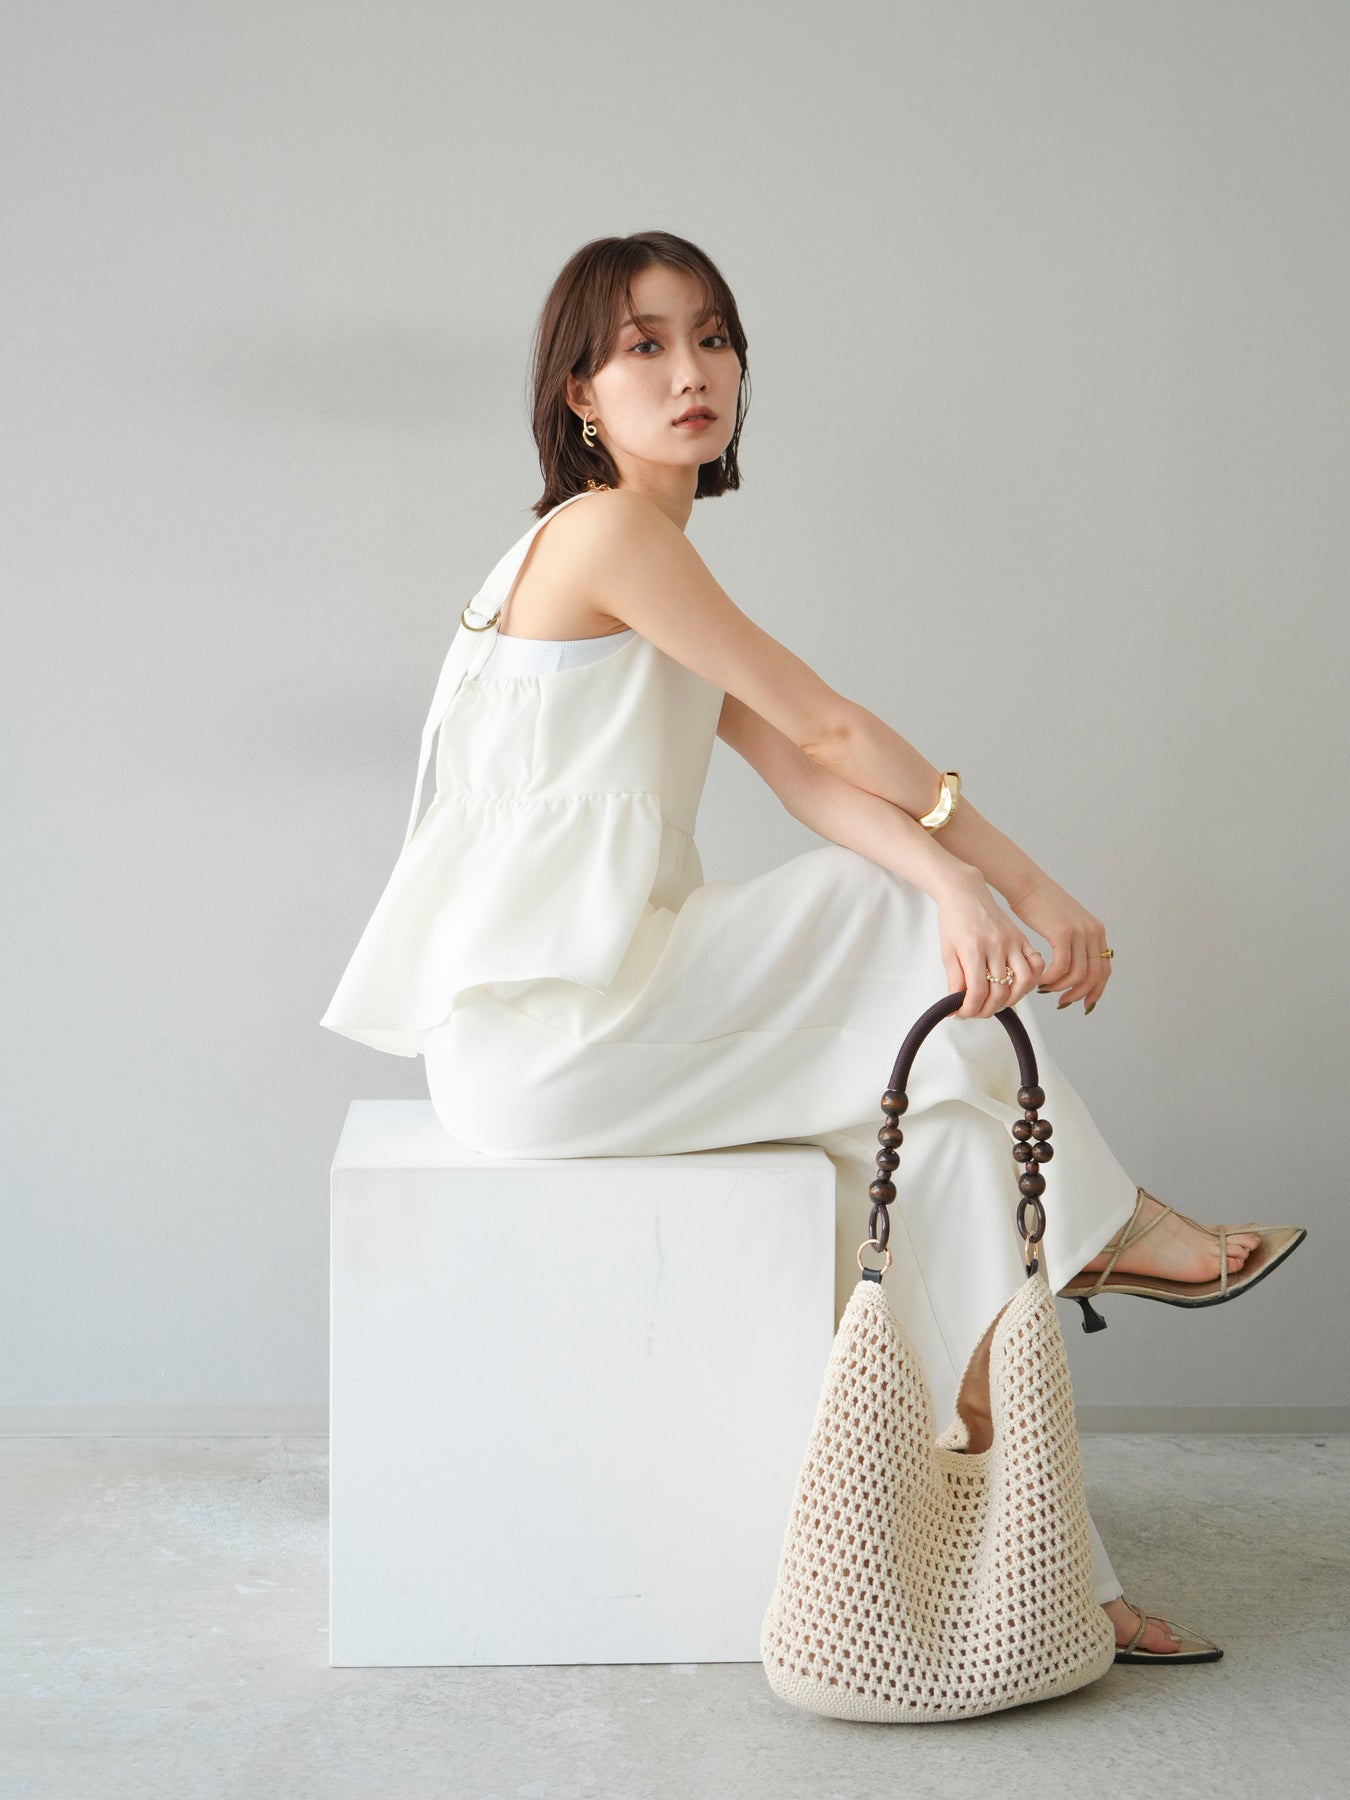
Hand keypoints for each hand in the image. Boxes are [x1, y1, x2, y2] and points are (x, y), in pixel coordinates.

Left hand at [935, 869, 1045, 1019]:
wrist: (965, 892)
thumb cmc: (954, 920)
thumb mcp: (947, 952)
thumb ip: (955, 980)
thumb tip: (958, 1005)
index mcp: (974, 949)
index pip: (976, 992)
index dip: (969, 1009)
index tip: (963, 1014)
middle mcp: (997, 946)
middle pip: (1000, 992)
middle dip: (986, 1009)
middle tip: (977, 1010)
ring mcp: (1013, 942)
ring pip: (1023, 983)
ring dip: (1011, 1001)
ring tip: (997, 1003)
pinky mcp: (1023, 939)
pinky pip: (1036, 965)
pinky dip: (1032, 981)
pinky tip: (1018, 986)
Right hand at [1003, 872, 1112, 1012]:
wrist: (1027, 885)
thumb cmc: (1040, 904)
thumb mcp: (1066, 924)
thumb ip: (1074, 945)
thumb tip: (1072, 970)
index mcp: (1096, 931)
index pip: (1105, 969)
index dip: (1096, 990)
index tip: (1085, 1003)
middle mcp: (1092, 932)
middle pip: (1094, 975)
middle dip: (1078, 993)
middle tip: (1062, 1001)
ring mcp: (1079, 932)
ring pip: (1077, 974)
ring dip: (1061, 987)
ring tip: (1046, 988)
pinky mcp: (1063, 932)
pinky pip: (1061, 967)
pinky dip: (1051, 978)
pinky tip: (1041, 979)